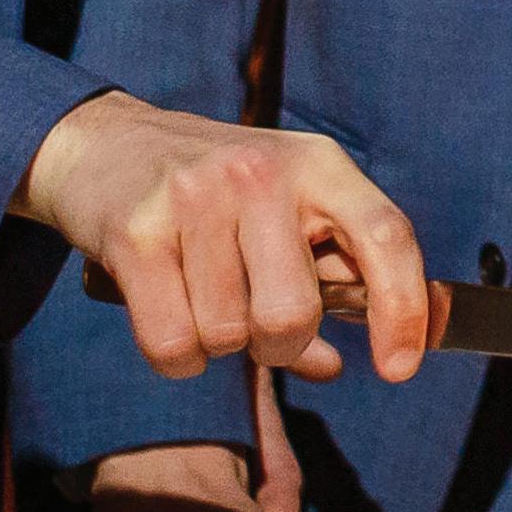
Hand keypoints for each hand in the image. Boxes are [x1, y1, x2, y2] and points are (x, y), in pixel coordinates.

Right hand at [16, 89, 429, 386]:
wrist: (107, 143)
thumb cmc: (213, 191)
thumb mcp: (282, 212)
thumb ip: (318, 284)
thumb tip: (333, 366)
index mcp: (318, 164)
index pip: (386, 235)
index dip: (404, 307)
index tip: (400, 368)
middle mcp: (261, 173)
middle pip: (293, 315)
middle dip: (276, 344)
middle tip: (251, 316)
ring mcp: (196, 197)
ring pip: (227, 337)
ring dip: (216, 344)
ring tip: (199, 293)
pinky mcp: (137, 232)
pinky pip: (172, 344)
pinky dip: (175, 355)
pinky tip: (167, 310)